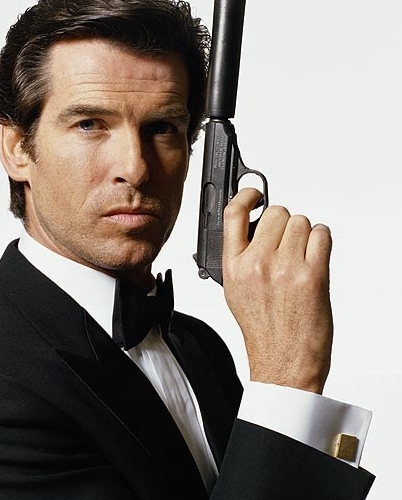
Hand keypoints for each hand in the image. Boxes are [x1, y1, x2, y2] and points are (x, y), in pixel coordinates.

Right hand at [221, 187, 332, 393]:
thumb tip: (255, 230)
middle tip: (284, 241)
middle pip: (276, 213)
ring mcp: (285, 267)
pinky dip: (321, 241)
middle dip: (282, 223)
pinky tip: (314, 257)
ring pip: (301, 222)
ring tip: (299, 256)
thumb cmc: (262, 329)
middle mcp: (257, 263)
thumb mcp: (235, 291)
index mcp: (233, 267)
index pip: (234, 214)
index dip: (246, 196)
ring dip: (303, 234)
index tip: (255, 194)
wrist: (284, 362)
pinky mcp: (313, 275)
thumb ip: (241, 257)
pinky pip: (322, 234)